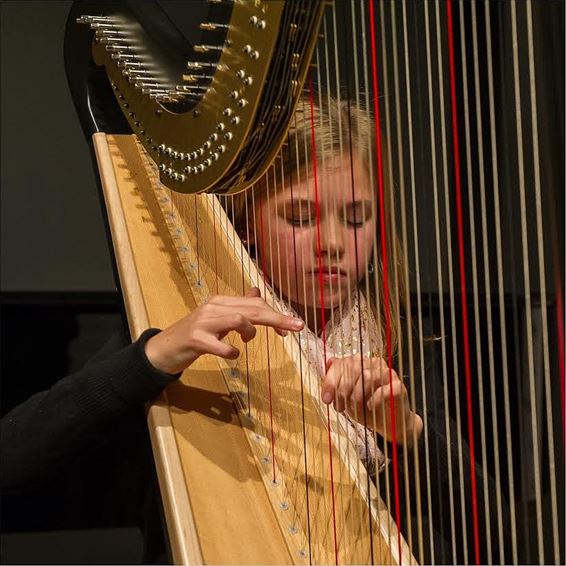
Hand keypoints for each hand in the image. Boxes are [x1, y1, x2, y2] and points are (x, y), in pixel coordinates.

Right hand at [144, 288, 303, 374]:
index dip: (275, 314)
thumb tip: (257, 292)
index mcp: (221, 302)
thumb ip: (238, 306)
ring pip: (237, 318)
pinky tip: (233, 355)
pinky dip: (231, 351)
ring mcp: (203, 322)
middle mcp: (213, 307)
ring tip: (249, 341)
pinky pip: (219, 345)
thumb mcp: (218, 319)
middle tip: (296, 328)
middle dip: (276, 318)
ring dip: (251, 331)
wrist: (163, 349)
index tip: (291, 327)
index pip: (254, 302)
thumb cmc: (195, 335)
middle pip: (251, 308)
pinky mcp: (195, 340)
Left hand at [321, 355, 422, 445]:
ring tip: (353, 409)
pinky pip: (384, 389)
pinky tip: (370, 407)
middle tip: (339, 407)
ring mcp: (388, 374)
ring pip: (367, 376)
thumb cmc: (367, 408)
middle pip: (354, 368)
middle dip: (342, 390)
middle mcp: (374, 364)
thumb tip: (330, 361)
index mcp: (361, 362)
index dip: (331, 381)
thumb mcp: (347, 396)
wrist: (389, 425)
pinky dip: (374, 399)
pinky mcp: (399, 387)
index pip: (343, 364)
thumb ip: (338, 380)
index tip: (325, 399)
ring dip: (356, 395)